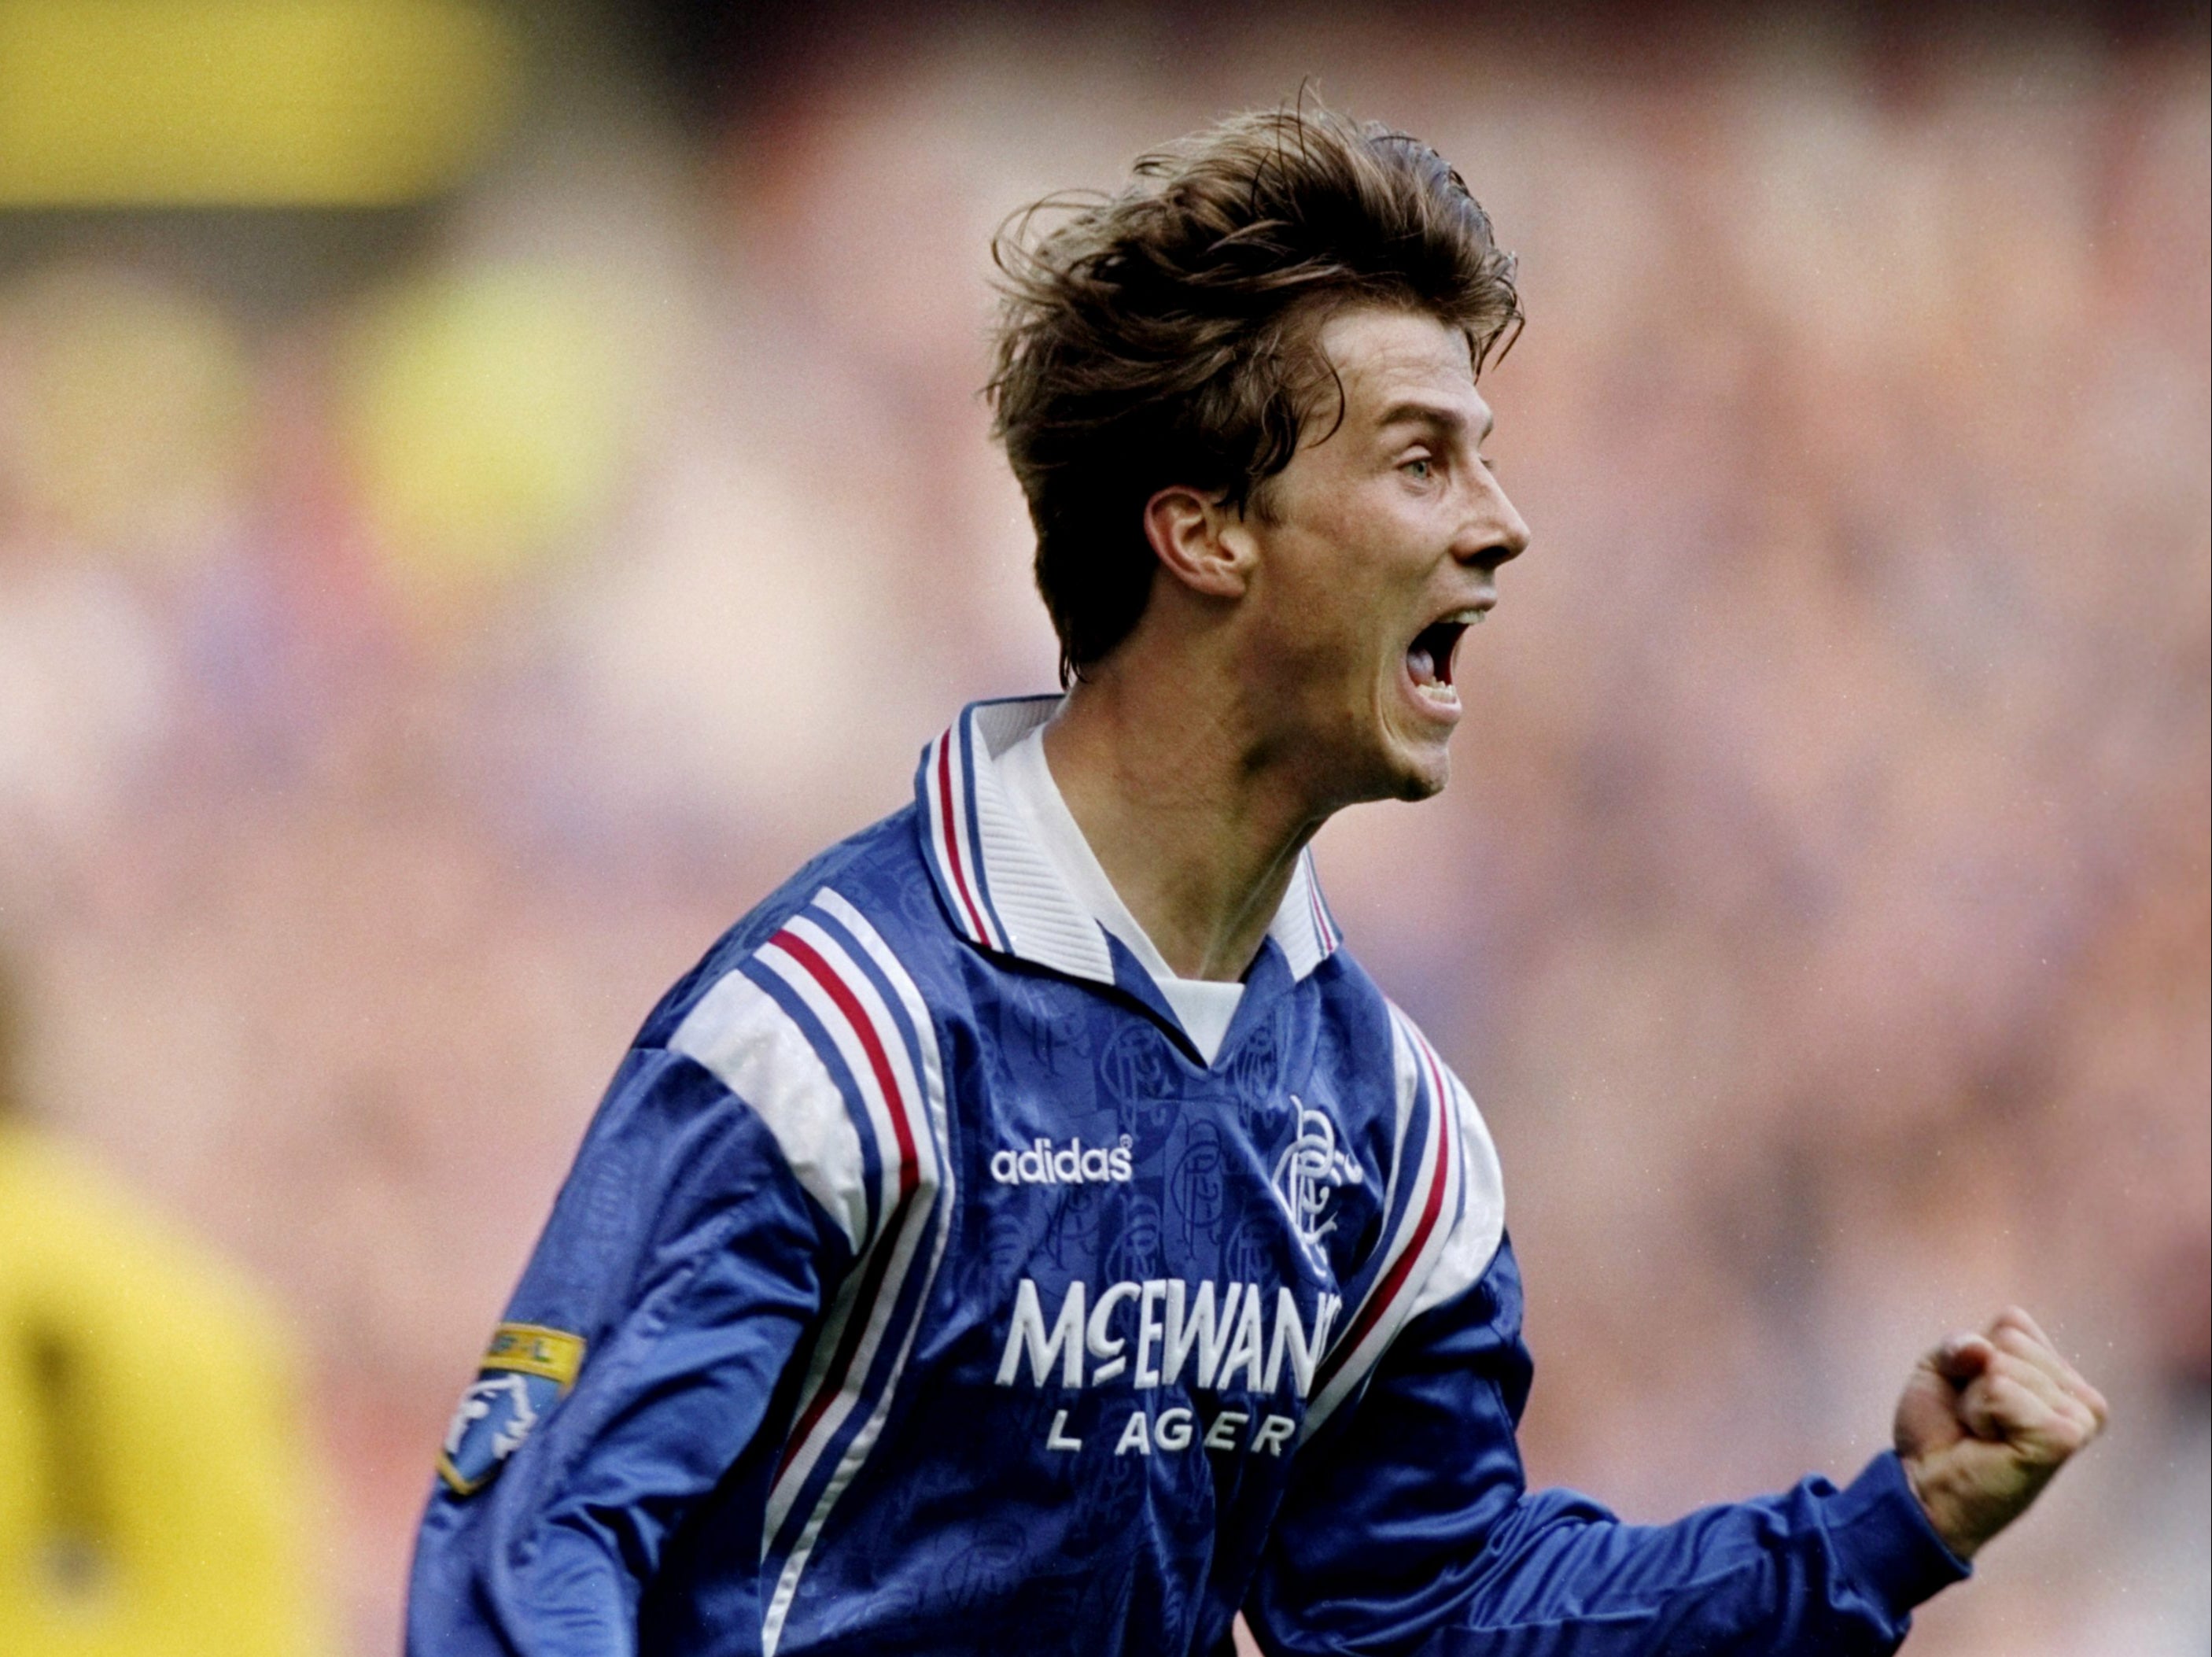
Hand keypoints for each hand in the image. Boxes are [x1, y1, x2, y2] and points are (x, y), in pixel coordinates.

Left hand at [1893, 1306, 2108, 1559]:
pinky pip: (2000, 1389)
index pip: (2013, 1323)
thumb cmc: (1941, 1431)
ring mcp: (2079, 1417)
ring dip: (1973, 1398)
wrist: (1927, 1487)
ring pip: (2001, 1364)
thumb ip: (1960, 1345)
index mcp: (2059, 1376)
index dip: (1972, 1353)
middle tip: (1977, 1420)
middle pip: (2008, 1339)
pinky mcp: (2066, 1438)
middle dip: (1972, 1376)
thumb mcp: (1941, 1370)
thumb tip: (1983, 1349)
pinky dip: (1980, 1412)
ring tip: (1984, 1434)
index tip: (1975, 1396)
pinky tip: (1990, 1442)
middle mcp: (2080, 1396)